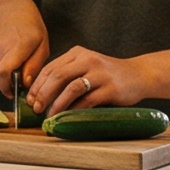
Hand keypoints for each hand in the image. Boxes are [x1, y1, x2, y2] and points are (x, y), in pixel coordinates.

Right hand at [0, 0, 49, 96]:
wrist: (11, 11)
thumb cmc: (31, 28)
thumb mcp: (43, 46)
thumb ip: (35, 66)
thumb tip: (25, 84)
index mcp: (18, 45)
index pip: (4, 71)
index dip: (8, 87)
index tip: (17, 92)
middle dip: (8, 87)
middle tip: (20, 84)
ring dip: (4, 80)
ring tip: (16, 70)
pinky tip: (8, 62)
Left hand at [29, 47, 151, 115]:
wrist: (140, 75)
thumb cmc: (108, 75)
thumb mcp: (86, 66)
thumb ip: (68, 74)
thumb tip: (41, 94)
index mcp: (77, 53)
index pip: (50, 68)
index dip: (37, 85)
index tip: (29, 99)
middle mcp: (88, 60)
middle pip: (57, 76)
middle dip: (43, 94)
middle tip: (36, 108)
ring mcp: (100, 73)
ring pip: (71, 87)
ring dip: (57, 103)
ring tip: (49, 114)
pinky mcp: (111, 88)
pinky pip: (88, 100)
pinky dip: (74, 109)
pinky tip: (68, 116)